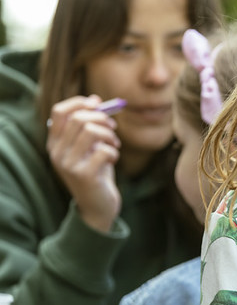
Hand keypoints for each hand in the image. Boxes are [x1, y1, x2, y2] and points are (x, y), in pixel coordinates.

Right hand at [47, 95, 121, 232]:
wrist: (97, 206)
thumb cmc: (96, 171)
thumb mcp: (90, 146)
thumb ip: (90, 124)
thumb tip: (95, 98)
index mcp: (55, 143)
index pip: (59, 112)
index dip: (80, 103)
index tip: (98, 104)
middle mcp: (56, 153)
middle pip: (79, 119)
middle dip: (102, 119)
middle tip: (112, 128)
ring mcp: (68, 165)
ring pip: (92, 131)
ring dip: (109, 135)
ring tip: (114, 145)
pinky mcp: (84, 175)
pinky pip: (104, 150)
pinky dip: (114, 152)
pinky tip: (113, 160)